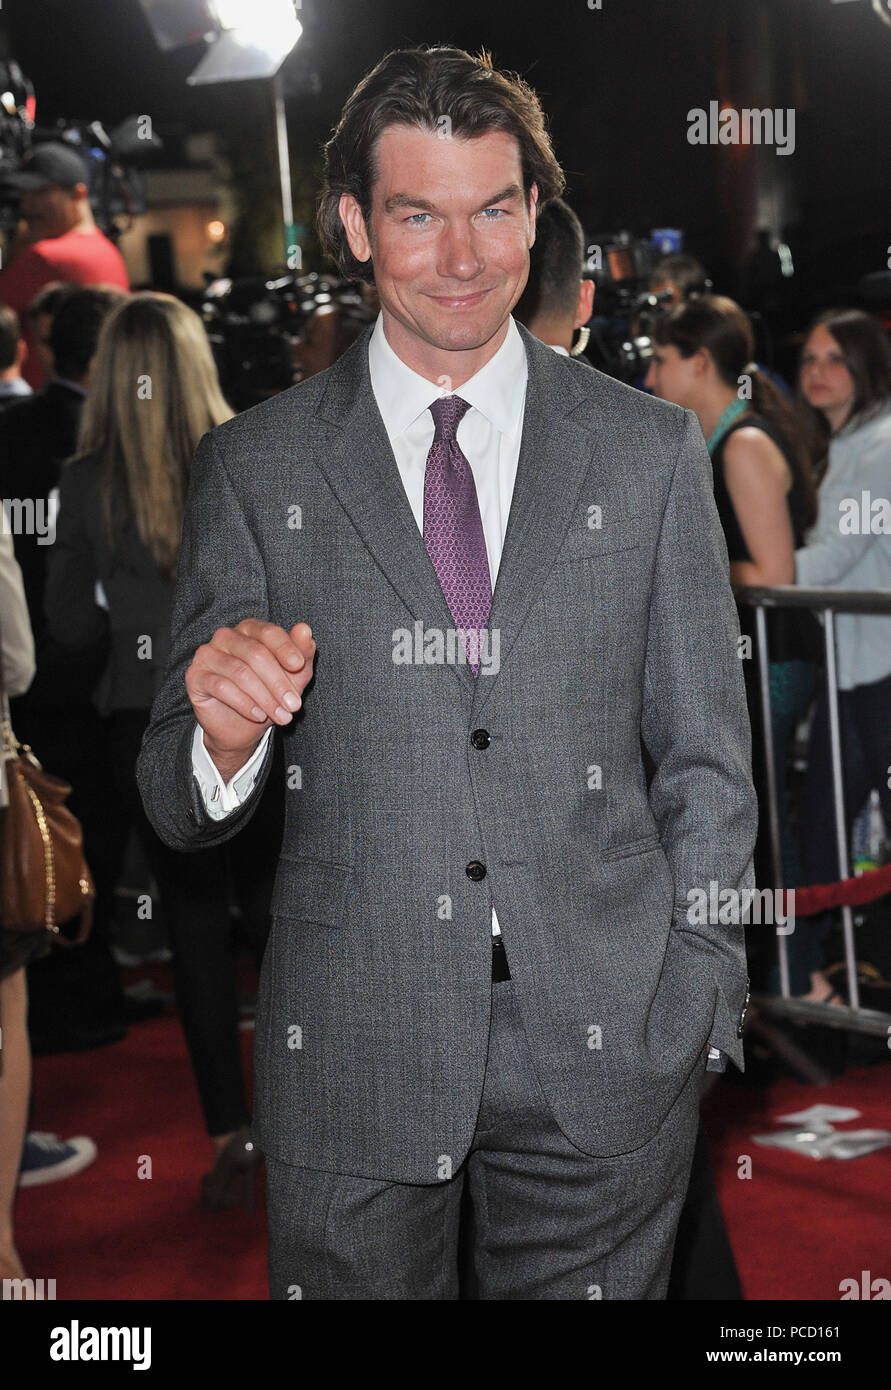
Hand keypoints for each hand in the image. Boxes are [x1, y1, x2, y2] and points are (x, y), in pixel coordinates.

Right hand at [185, 619, 315, 779]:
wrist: (241, 727)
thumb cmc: (269, 694)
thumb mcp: (293, 676)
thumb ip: (301, 652)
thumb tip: (305, 629)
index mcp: (250, 629)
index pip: (268, 632)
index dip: (285, 648)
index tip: (298, 666)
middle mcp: (226, 636)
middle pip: (256, 653)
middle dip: (278, 682)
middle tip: (293, 706)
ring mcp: (207, 654)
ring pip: (240, 672)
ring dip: (265, 698)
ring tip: (281, 716)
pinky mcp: (195, 676)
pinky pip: (222, 687)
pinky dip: (244, 703)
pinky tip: (259, 715)